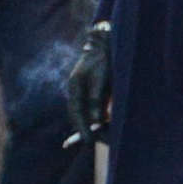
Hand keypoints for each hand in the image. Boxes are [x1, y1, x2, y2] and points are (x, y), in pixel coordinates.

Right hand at [67, 21, 111, 143]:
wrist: (108, 43)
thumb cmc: (104, 58)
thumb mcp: (100, 78)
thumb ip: (96, 99)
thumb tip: (95, 119)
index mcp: (75, 85)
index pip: (75, 112)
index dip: (81, 127)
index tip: (88, 139)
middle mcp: (77, 90)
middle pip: (78, 114)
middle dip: (86, 128)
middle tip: (94, 140)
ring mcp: (84, 90)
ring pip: (86, 111)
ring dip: (93, 122)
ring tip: (101, 135)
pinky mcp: (93, 90)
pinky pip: (94, 106)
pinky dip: (98, 115)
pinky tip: (104, 122)